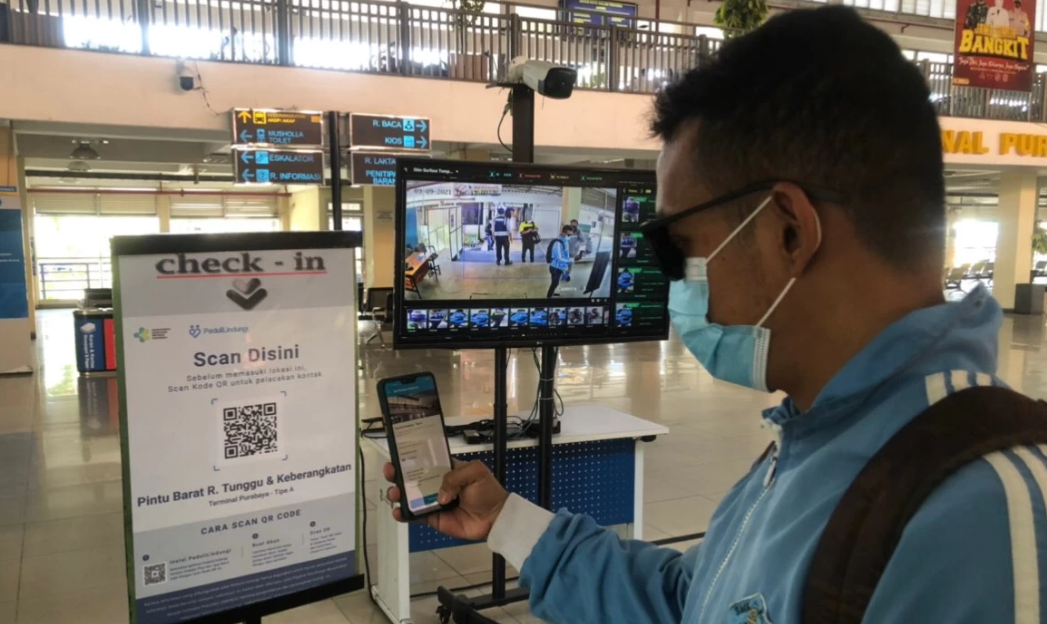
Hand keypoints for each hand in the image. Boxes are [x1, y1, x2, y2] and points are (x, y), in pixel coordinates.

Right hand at [384, 460, 508, 540]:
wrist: (495, 517)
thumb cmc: (487, 491)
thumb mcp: (475, 472)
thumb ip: (454, 476)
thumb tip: (440, 496)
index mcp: (446, 470)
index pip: (425, 462)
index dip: (411, 458)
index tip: (398, 456)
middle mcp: (436, 484)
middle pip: (412, 478)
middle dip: (398, 474)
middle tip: (390, 472)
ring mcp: (433, 502)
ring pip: (410, 496)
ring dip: (398, 493)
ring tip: (394, 492)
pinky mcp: (433, 518)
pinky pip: (415, 515)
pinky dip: (403, 514)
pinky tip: (397, 511)